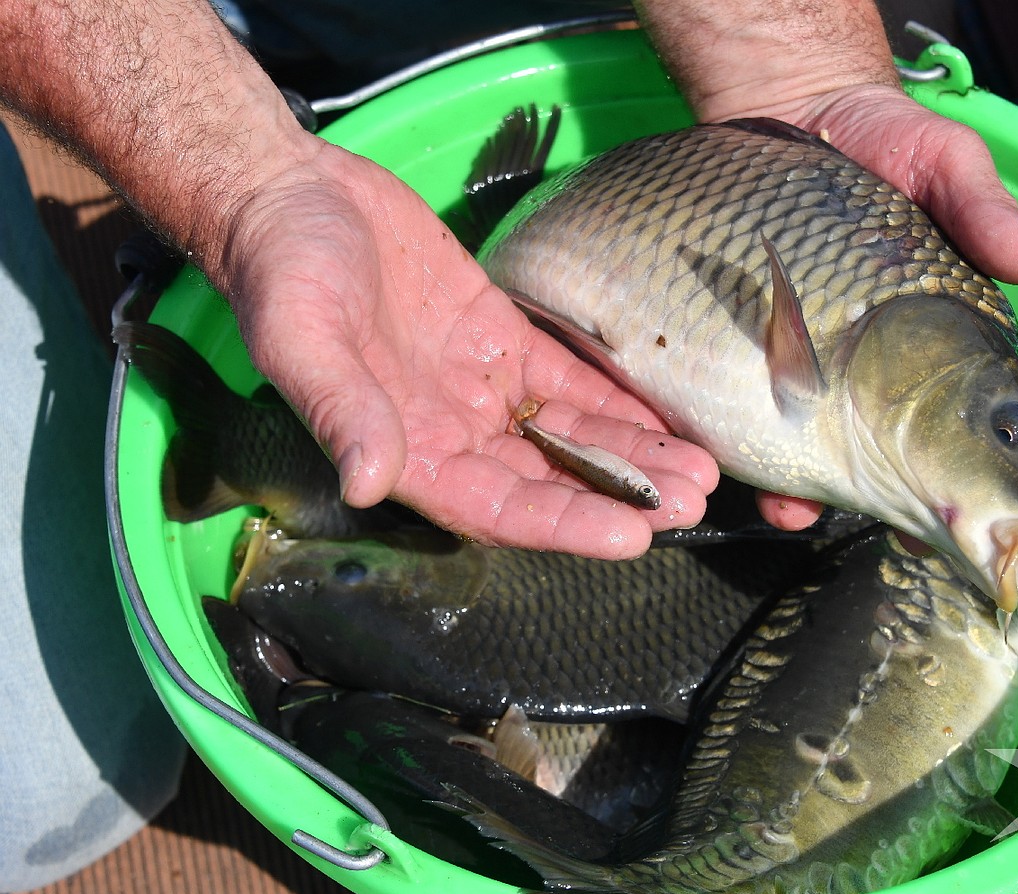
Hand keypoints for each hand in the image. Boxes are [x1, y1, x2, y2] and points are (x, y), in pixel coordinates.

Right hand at [221, 139, 717, 557]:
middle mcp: (450, 432)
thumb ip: (340, 410)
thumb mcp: (301, 338)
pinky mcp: (500, 339)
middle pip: (548, 481)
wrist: (292, 195)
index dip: (565, 525)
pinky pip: (566, 380)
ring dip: (632, 455)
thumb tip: (368, 481)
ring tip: (700, 468)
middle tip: (691, 501)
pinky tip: (665, 415)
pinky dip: (615, 400)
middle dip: (620, 494)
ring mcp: (479, 388)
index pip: (498, 507)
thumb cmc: (280, 270)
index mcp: (404, 452)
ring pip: (568, 435)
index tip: (632, 535)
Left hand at [634, 0, 1017, 531]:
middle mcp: (845, 361)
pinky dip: (712, 423)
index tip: (919, 518)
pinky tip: (708, 447)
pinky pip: (714, 386)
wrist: (790, 106)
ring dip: (776, 479)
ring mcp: (779, 351)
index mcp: (909, 345)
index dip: (924, 478)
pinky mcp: (724, 330)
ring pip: (778, 434)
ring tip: (774, 505)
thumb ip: (981, 209)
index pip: (925, 424)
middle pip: (845, 447)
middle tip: (820, 515)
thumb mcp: (941, 161)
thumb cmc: (881, 140)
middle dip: (836, 491)